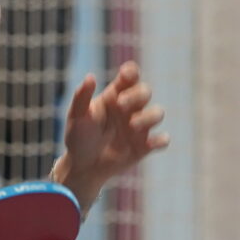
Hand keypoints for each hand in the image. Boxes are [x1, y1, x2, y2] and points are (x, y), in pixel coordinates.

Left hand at [52, 61, 168, 207]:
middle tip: (120, 105)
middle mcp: (131, 108)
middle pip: (145, 91)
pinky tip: (151, 144)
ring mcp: (140, 126)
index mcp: (115, 96)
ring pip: (158, 113)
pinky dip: (161, 140)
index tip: (125, 74)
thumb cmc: (79, 137)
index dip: (131, 72)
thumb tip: (90, 77)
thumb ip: (82, 96)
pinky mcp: (145, 146)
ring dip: (148, 117)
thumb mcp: (77, 116)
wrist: (83, 167)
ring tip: (132, 126)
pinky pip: (162, 140)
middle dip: (136, 95)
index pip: (130, 77)